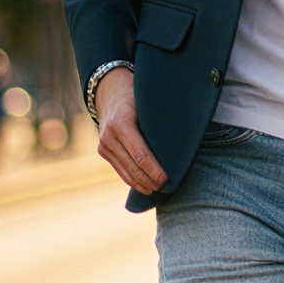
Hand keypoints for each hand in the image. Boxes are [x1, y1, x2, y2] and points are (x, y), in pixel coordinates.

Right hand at [94, 69, 166, 195]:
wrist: (110, 92)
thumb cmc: (135, 95)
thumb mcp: (146, 103)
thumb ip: (156, 122)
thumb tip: (180, 143)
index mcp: (120, 123)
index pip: (140, 154)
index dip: (154, 170)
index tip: (166, 179)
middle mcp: (108, 137)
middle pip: (133, 167)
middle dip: (150, 181)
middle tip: (167, 186)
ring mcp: (103, 146)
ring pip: (126, 173)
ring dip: (142, 185)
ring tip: (158, 190)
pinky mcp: (103, 151)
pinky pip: (120, 170)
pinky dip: (133, 180)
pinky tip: (145, 187)